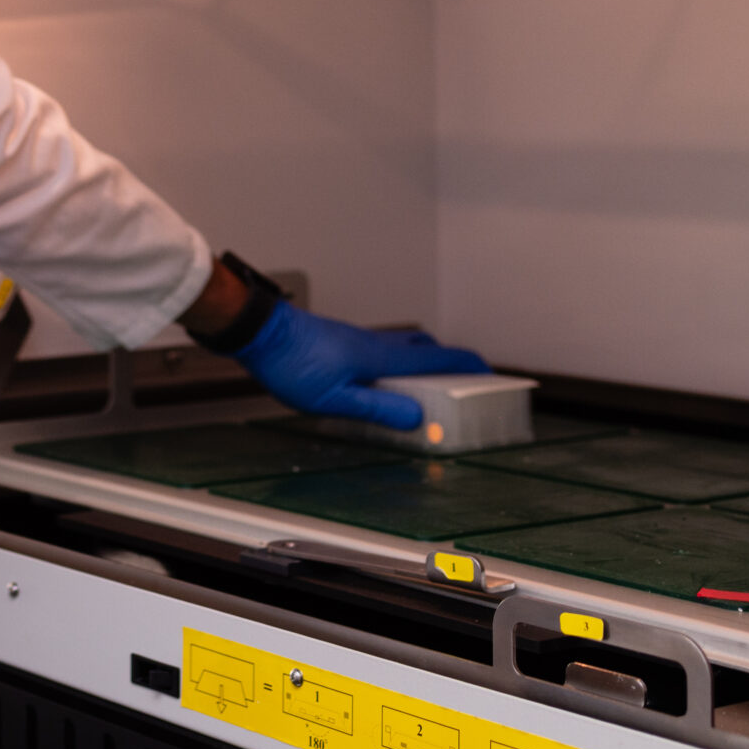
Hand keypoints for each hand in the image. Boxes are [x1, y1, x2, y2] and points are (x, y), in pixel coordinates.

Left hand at [235, 304, 487, 428]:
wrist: (257, 330)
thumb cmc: (291, 362)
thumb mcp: (334, 397)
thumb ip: (377, 407)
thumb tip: (418, 418)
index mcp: (381, 356)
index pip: (438, 358)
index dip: (468, 367)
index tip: (491, 375)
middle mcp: (375, 343)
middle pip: (424, 348)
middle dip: (448, 363)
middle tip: (461, 382)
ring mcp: (357, 339)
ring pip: (402, 347)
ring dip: (421, 363)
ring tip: (423, 388)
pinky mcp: (340, 341)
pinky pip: (381, 350)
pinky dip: (395, 364)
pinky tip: (381, 382)